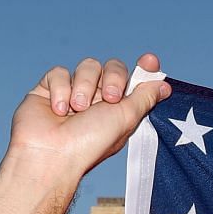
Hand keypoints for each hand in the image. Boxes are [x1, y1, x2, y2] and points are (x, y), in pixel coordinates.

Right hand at [8, 53, 170, 181]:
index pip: (135, 81)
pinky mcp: (48, 89)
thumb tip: (164, 85)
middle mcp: (98, 100)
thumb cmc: (90, 142)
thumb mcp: (126, 118)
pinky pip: (59, 73)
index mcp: (119, 109)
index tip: (150, 61)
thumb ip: (144, 97)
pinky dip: (60, 89)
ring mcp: (74, 92)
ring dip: (85, 87)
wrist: (52, 153)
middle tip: (109, 98)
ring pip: (87, 66)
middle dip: (113, 78)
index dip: (144, 69)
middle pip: (113, 67)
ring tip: (77, 110)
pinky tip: (59, 110)